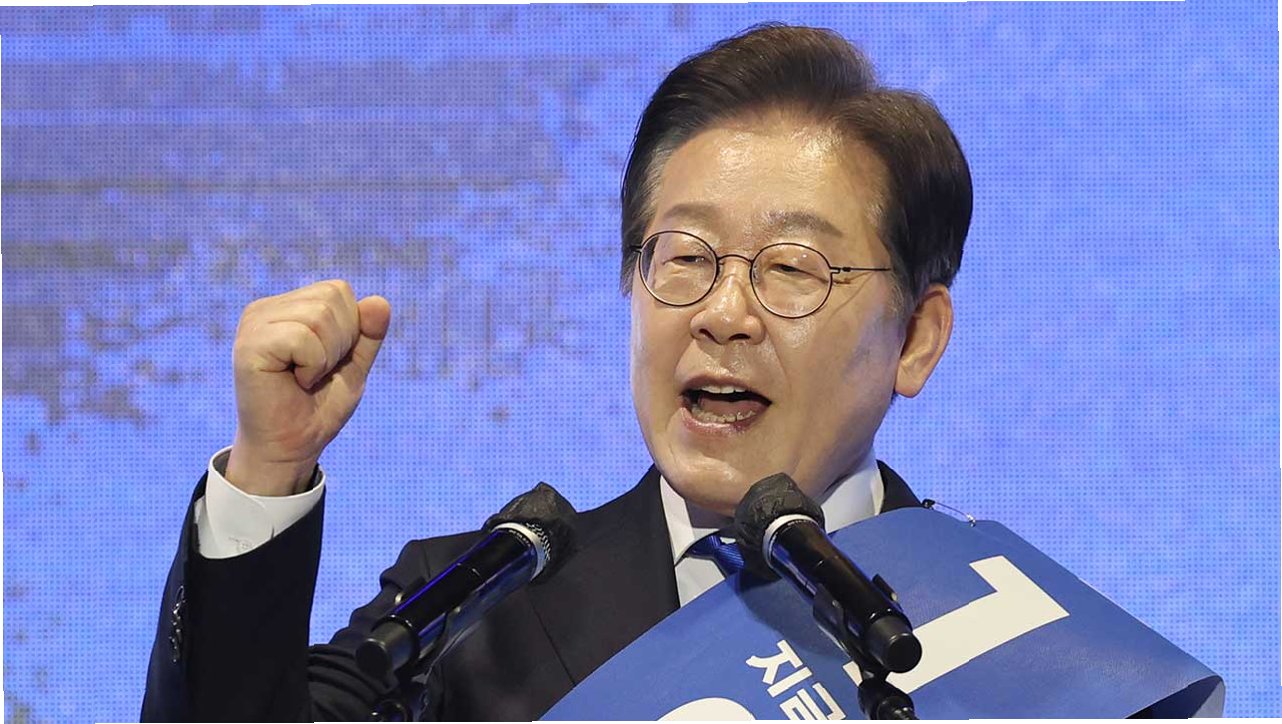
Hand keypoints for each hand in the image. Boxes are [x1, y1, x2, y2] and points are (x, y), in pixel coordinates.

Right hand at [224, 280, 390, 495]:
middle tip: (314, 372)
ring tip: (304, 377)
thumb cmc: (317, 407)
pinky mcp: (248, 345)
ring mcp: (253, 324)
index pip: (338, 290)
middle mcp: (265, 309)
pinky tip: (294, 381)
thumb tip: (380, 302)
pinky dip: (312, 365)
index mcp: (288, 307)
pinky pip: (302, 337)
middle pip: (331, 298)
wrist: (291, 448)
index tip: (327, 361)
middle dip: (340, 342)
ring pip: (319, 316)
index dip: (350, 329)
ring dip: (325, 356)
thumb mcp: (354, 365)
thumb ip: (368, 334)